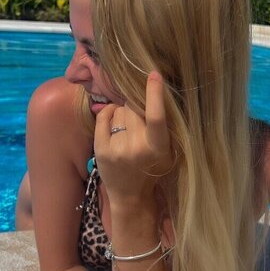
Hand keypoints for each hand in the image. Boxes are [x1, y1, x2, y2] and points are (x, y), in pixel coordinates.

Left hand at [94, 71, 173, 206]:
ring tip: (127, 129)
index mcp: (158, 147)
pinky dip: (108, 113)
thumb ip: (164, 127)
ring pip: (119, 111)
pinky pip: (104, 116)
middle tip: (138, 121)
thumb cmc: (153, 168)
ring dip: (123, 113)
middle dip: (135, 108)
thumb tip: (153, 92)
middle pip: (134, 108)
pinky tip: (113, 122)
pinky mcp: (101, 149)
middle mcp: (137, 147)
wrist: (131, 196)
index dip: (155, 93)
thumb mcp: (168, 151)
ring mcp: (117, 149)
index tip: (154, 74)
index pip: (156, 115)